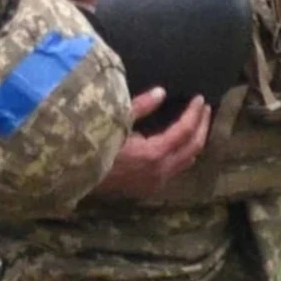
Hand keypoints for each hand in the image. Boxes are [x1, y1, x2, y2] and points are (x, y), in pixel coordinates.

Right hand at [94, 90, 211, 199]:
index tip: (200, 98)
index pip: (184, 131)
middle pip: (193, 147)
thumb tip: (161, 92)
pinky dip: (184, 154)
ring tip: (198, 123)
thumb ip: (141, 107)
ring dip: (195, 141)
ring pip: (187, 161)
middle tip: (205, 108)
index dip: (194, 113)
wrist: (75, 176)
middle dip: (202, 126)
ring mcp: (156, 182)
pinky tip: (181, 143)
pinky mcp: (150, 187)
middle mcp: (160, 171)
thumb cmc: (94, 146)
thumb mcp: (116, 122)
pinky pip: (176, 169)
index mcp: (154, 154)